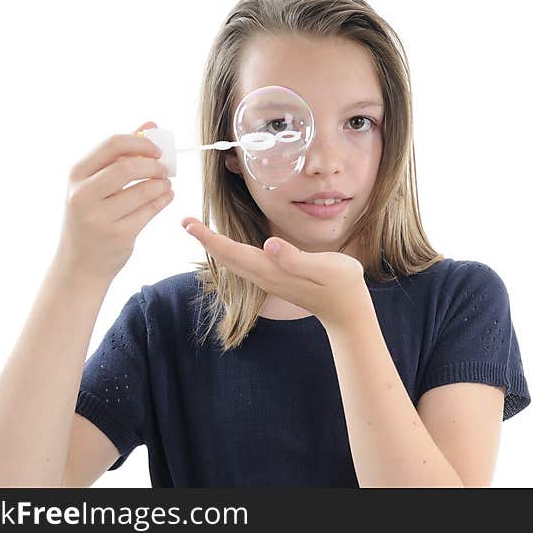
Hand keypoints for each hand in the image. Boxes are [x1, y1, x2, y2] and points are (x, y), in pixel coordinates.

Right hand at [56, 121, 173, 283]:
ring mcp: (100, 217)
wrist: (80, 263)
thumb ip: (121, 154)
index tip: (157, 150)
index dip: (141, 143)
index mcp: (76, 175)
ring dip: (163, 184)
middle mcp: (83, 195)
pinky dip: (164, 199)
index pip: (112, 144)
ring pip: (144, 190)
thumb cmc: (90, 215)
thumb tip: (150, 125)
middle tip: (165, 168)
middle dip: (154, 165)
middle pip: (129, 166)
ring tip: (166, 184)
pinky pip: (151, 210)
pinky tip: (166, 196)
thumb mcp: (94, 184)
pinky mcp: (119, 235)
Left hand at [181, 217, 371, 328]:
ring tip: (199, 231)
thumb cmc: (342, 285)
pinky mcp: (276, 280)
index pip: (233, 253)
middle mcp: (265, 277)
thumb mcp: (324, 268)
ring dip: (215, 246)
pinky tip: (227, 247)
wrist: (347, 311)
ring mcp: (269, 281)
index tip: (188, 223)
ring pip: (234, 263)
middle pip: (227, 258)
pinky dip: (230, 253)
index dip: (210, 238)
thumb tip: (268, 244)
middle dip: (205, 240)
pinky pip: (244, 265)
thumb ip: (295, 258)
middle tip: (185, 221)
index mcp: (273, 271)